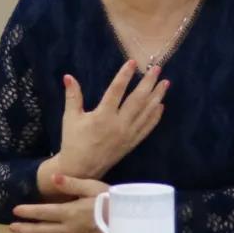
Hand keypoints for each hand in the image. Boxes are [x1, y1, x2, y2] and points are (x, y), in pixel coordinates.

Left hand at [10, 175, 108, 232]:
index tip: (15, 210)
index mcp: (70, 212)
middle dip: (24, 229)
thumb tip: (54, 177)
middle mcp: (68, 229)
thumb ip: (72, 183)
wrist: (126, 223)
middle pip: (40, 231)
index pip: (43, 213)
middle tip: (11, 227)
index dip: (28, 212)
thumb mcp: (92, 187)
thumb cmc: (109, 201)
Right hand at [56, 60, 168, 177]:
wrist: (80, 170)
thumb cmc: (73, 141)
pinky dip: (155, 116)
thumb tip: (68, 76)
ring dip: (157, 97)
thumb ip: (72, 96)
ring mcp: (128, 134)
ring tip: (165, 83)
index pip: (116, 91)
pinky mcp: (132, 143)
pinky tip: (161, 105)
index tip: (133, 62)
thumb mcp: (70, 118)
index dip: (124, 75)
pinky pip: (147, 128)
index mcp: (102, 116)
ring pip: (146, 113)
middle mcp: (118, 125)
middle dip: (148, 83)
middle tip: (157, 68)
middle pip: (137, 100)